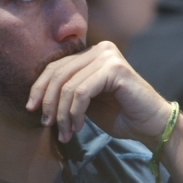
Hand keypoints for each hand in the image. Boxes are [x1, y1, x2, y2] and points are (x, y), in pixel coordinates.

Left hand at [26, 41, 171, 145]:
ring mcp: (108, 56)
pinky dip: (75, 113)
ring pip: (68, 85)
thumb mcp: (87, 101)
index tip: (31, 109)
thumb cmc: (120, 114)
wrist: (151, 125)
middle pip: (58, 73)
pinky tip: (77, 127)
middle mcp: (100, 49)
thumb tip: (36, 97)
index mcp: (92, 52)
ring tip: (65, 133)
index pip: (55, 66)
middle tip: (47, 124)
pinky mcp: (115, 69)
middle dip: (48, 102)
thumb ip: (68, 92)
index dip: (39, 87)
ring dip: (63, 114)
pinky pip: (82, 92)